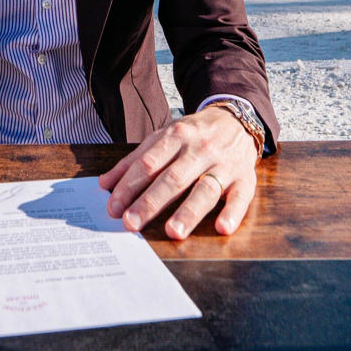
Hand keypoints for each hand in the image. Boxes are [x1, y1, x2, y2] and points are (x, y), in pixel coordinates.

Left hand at [98, 104, 257, 240]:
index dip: (129, 186)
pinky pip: (241, 197)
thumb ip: (135, 159)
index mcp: (176, 136)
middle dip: (151, 202)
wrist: (236, 119)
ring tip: (172, 231)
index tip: (114, 208)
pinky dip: (233, 212)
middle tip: (131, 223)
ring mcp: (224, 164)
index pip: (148, 163)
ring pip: (205, 188)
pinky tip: (222, 228)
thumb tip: (105, 183)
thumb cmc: (194, 134)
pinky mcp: (245, 178)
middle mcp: (200, 149)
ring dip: (188, 211)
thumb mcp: (164, 136)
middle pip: (173, 178)